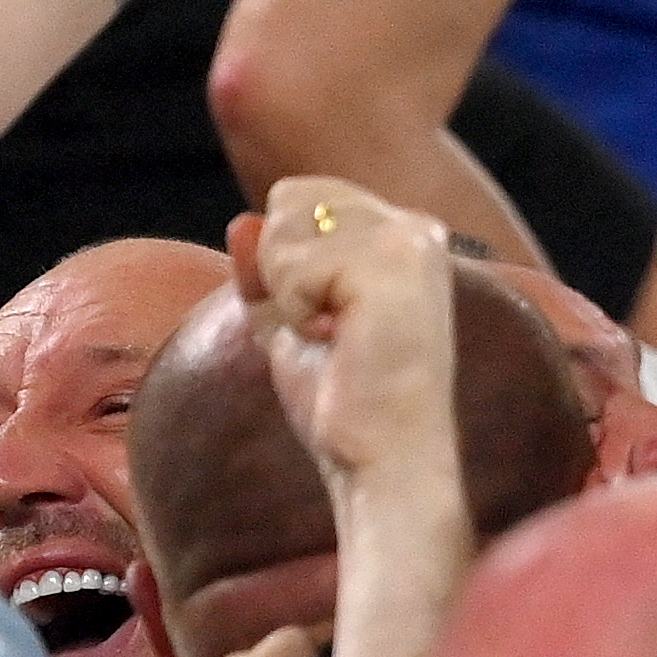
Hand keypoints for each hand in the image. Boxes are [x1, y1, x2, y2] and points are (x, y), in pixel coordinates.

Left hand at [251, 176, 459, 508]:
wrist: (387, 461)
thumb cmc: (347, 402)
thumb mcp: (290, 323)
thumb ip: (266, 270)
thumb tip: (241, 222)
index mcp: (404, 234)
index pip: (302, 195)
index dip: (282, 260)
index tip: (319, 319)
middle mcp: (415, 226)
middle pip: (290, 198)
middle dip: (281, 269)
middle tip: (324, 329)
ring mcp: (407, 240)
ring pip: (285, 229)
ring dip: (287, 293)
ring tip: (333, 337)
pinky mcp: (391, 264)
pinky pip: (293, 267)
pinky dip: (295, 313)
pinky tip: (337, 342)